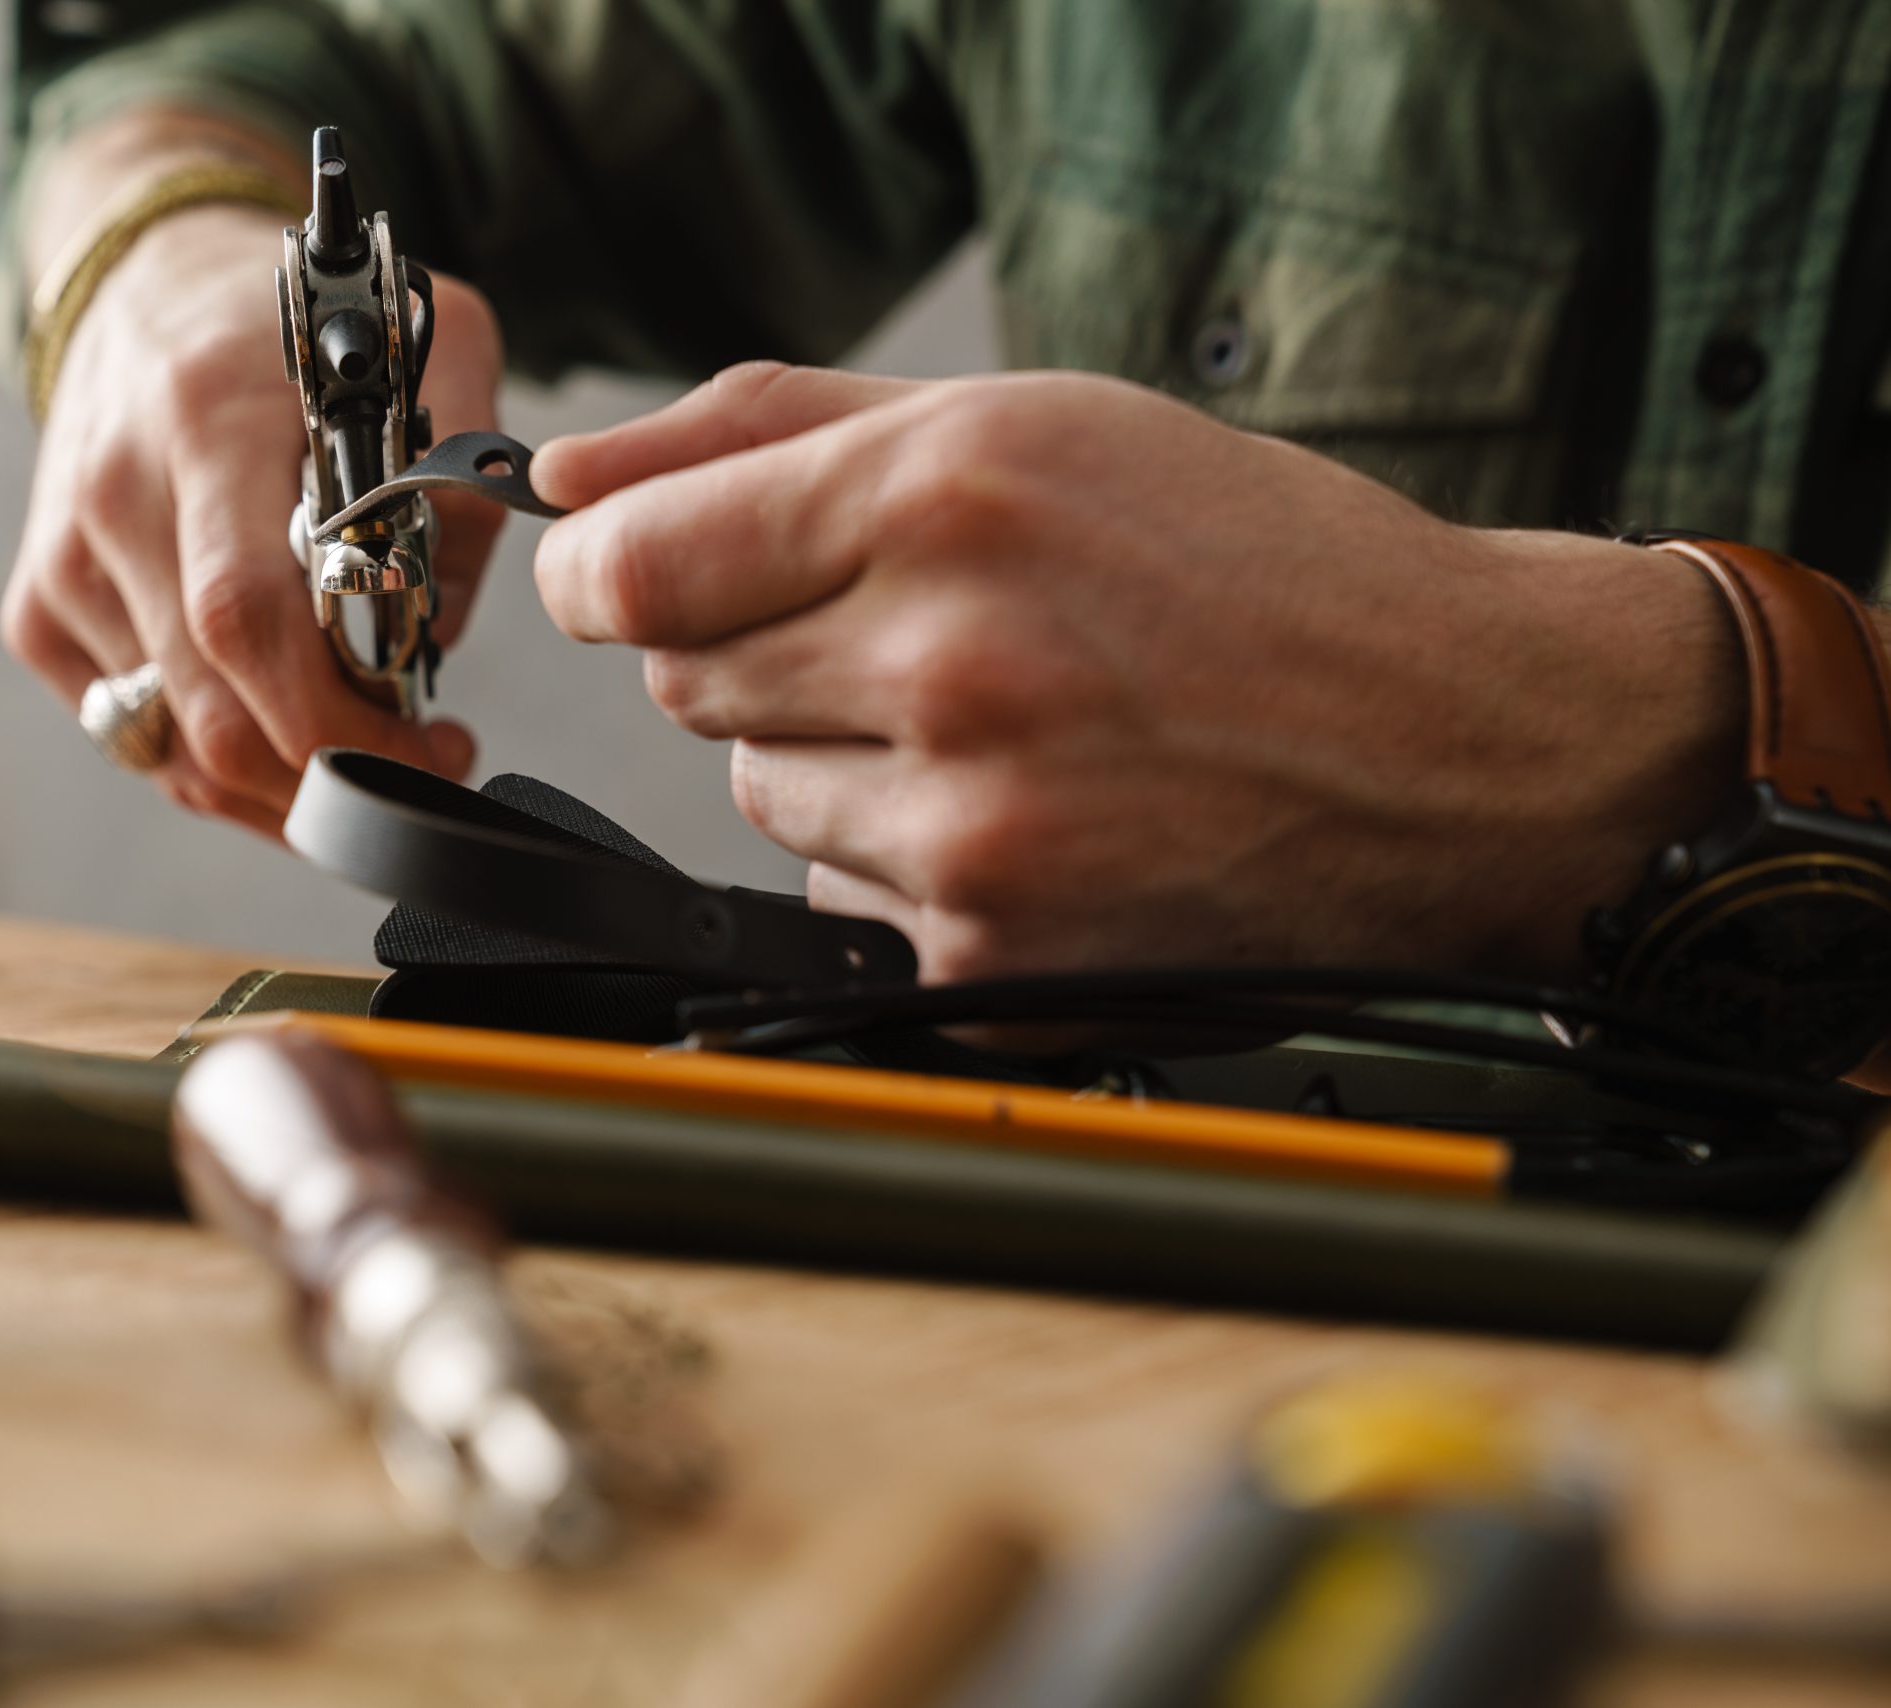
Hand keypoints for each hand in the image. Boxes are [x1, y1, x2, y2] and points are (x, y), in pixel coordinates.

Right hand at [3, 200, 501, 834]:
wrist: (152, 285)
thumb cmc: (302, 329)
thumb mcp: (425, 343)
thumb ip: (459, 473)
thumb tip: (436, 626)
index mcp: (210, 423)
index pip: (244, 616)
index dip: (340, 719)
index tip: (434, 743)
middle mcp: (118, 497)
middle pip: (211, 711)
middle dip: (332, 773)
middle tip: (420, 763)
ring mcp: (67, 561)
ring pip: (172, 749)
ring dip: (282, 788)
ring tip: (363, 758)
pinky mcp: (38, 608)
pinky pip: (131, 736)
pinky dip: (217, 766)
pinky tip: (282, 733)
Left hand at [531, 363, 1742, 985]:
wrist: (1460, 743)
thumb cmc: (1254, 567)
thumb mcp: (1032, 423)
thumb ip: (765, 428)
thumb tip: (571, 472)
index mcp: (948, 500)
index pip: (633, 565)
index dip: (599, 571)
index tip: (620, 575)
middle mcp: (951, 668)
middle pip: (682, 683)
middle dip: (760, 651)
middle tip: (916, 631)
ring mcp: (971, 834)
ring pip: (757, 799)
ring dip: (837, 761)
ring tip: (1008, 726)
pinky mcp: (989, 965)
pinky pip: (835, 906)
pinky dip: (903, 867)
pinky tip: (1035, 819)